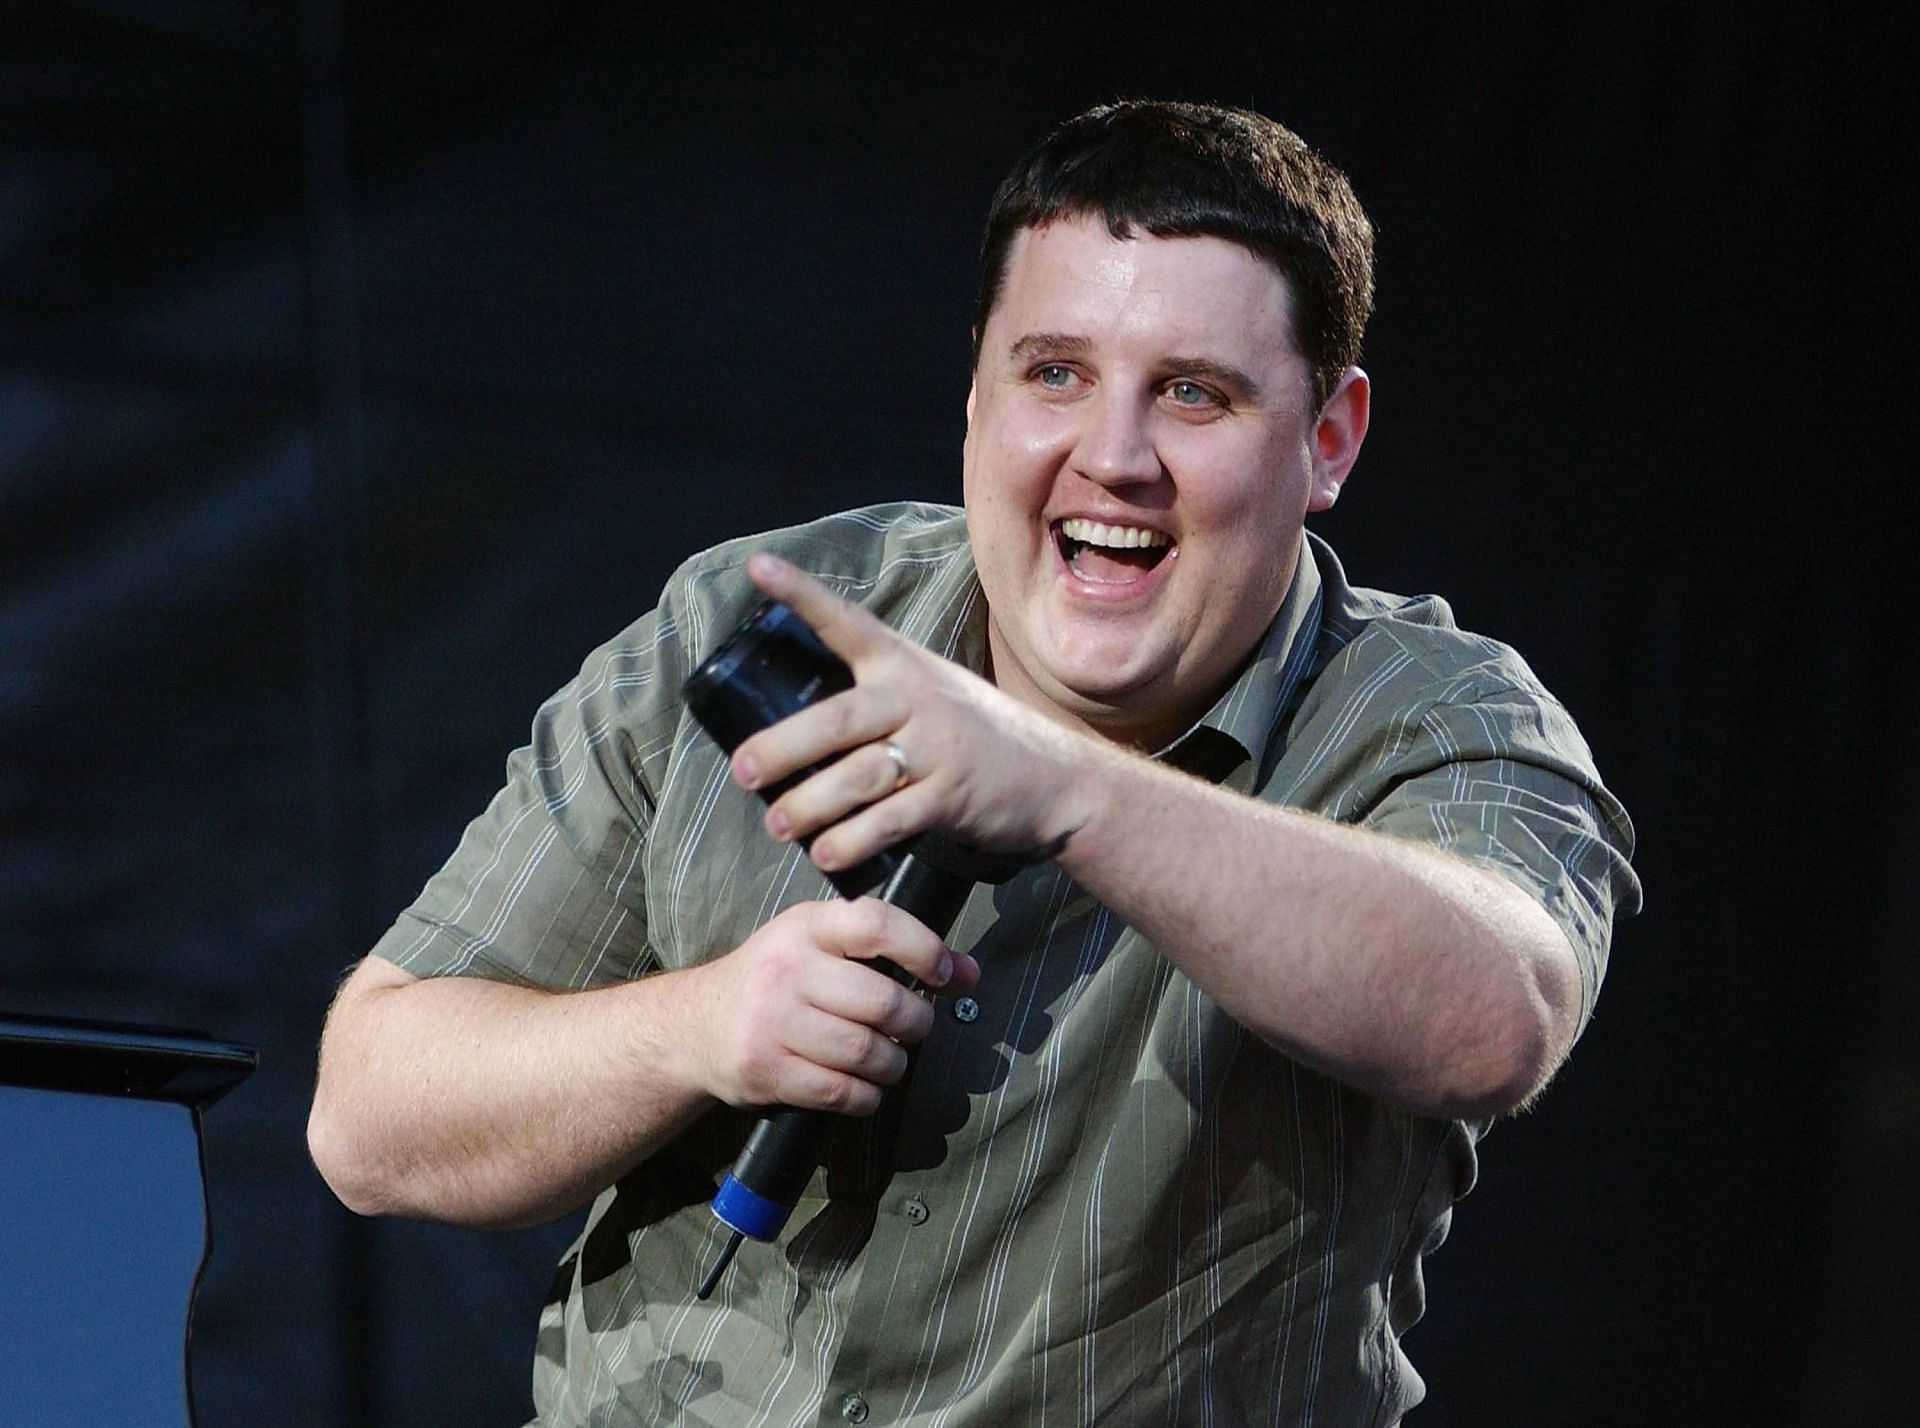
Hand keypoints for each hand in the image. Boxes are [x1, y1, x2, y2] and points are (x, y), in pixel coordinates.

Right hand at [682, 897, 980, 1116]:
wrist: (696, 1026)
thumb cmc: (777, 980)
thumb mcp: (824, 947)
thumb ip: (894, 952)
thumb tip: (969, 973)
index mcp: (806, 927)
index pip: (876, 924)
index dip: (924, 949)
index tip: (942, 974)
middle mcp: (787, 969)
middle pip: (882, 1002)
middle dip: (915, 1023)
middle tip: (913, 1029)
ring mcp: (773, 1023)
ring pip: (867, 1053)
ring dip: (894, 1065)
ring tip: (889, 1060)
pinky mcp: (766, 1070)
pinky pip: (842, 1093)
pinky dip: (867, 1096)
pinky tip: (863, 1087)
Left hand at [731, 553, 1101, 873]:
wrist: (1057, 778)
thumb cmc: (977, 736)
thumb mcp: (934, 693)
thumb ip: (877, 699)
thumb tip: (791, 737)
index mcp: (902, 665)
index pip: (844, 622)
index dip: (800, 593)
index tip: (757, 565)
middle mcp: (916, 699)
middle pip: (836, 720)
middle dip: (782, 747)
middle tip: (743, 772)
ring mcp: (937, 748)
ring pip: (857, 776)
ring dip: (809, 805)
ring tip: (777, 825)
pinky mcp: (952, 796)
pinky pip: (890, 820)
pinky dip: (852, 840)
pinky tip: (826, 854)